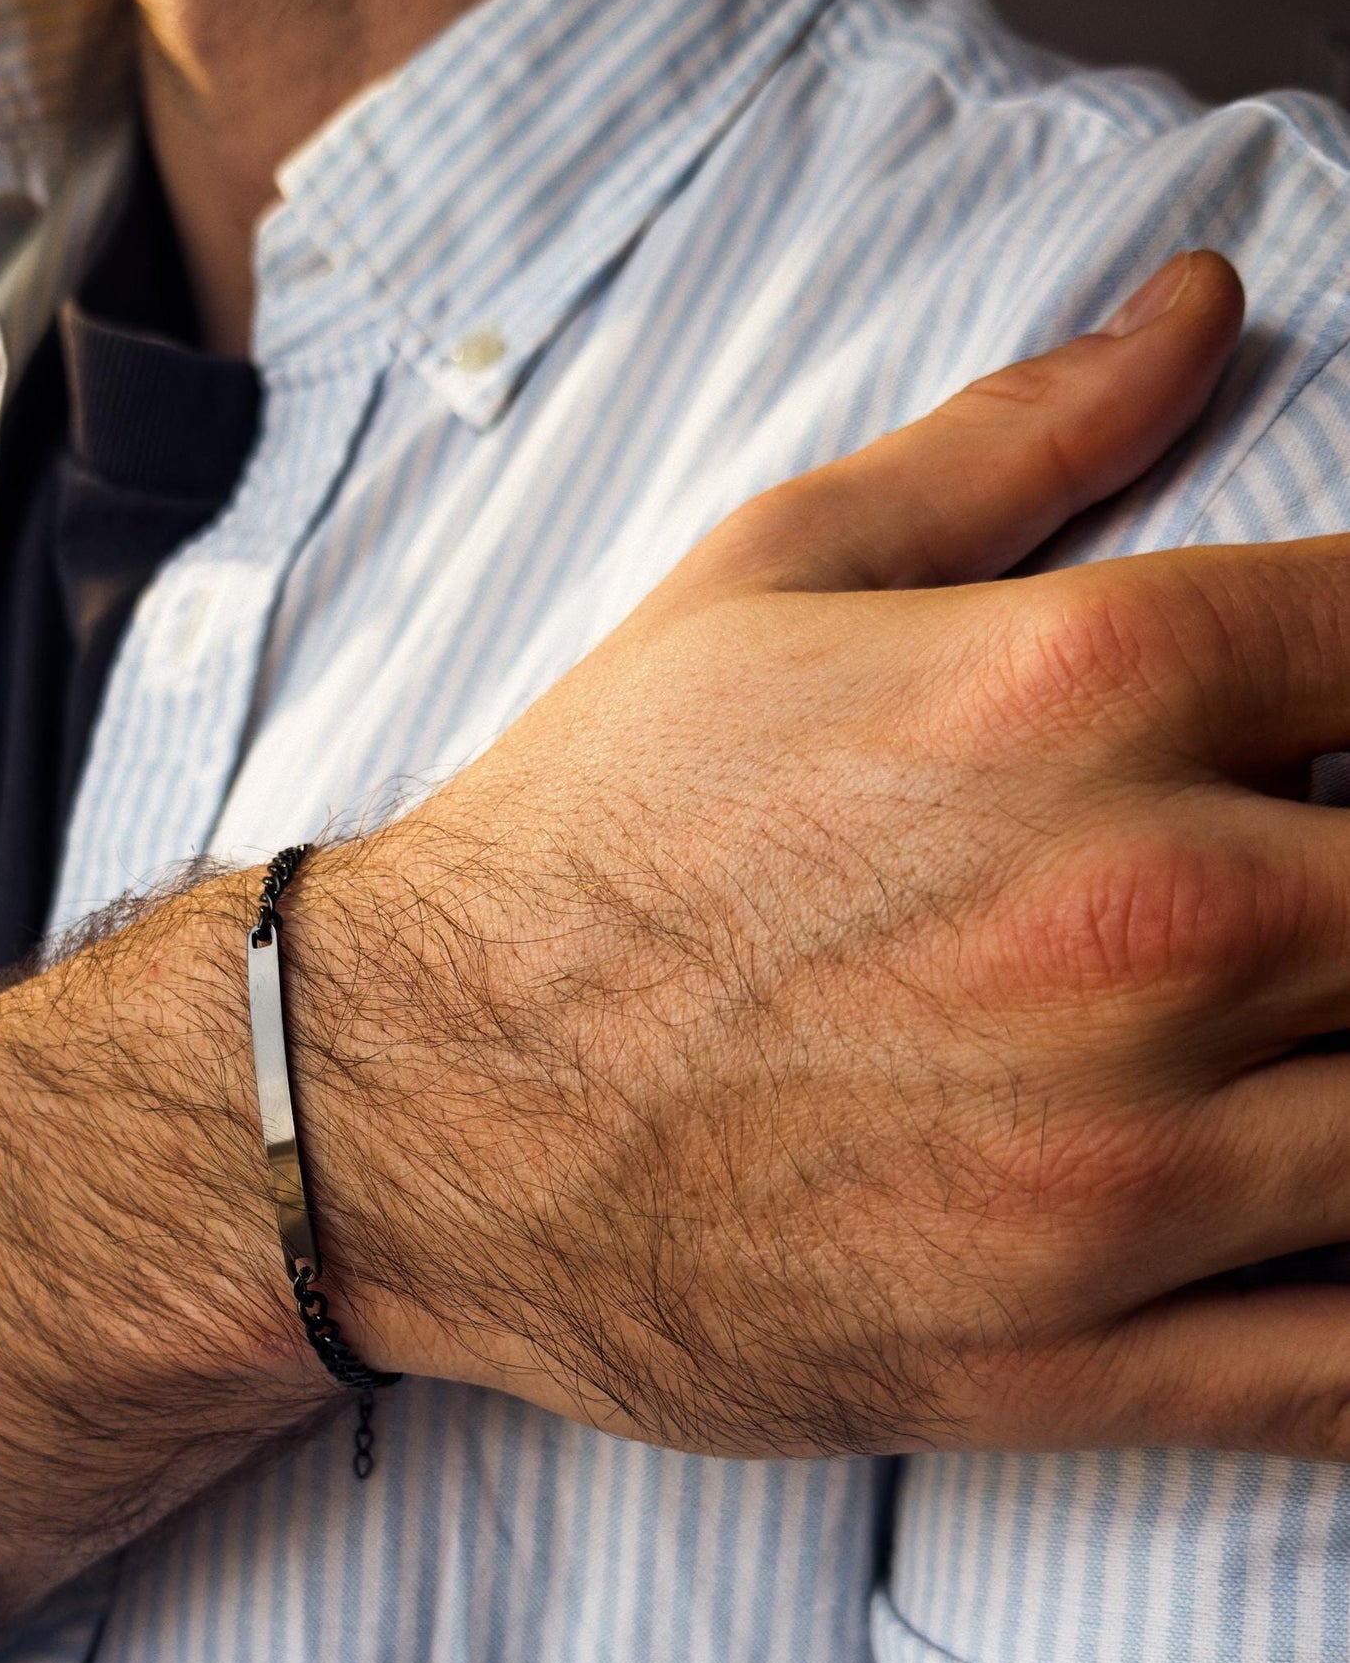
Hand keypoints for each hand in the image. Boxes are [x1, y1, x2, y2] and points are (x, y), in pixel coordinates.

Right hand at [343, 248, 1349, 1455]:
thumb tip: (1202, 305)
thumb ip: (1021, 439)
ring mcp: (1119, 1166)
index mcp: (1084, 689)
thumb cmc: (594, 834)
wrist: (407, 1104)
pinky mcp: (1070, 1356)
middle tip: (1300, 897)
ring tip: (1291, 1043)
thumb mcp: (771, 571)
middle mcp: (1143, 918)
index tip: (1344, 724)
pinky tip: (1316, 1226)